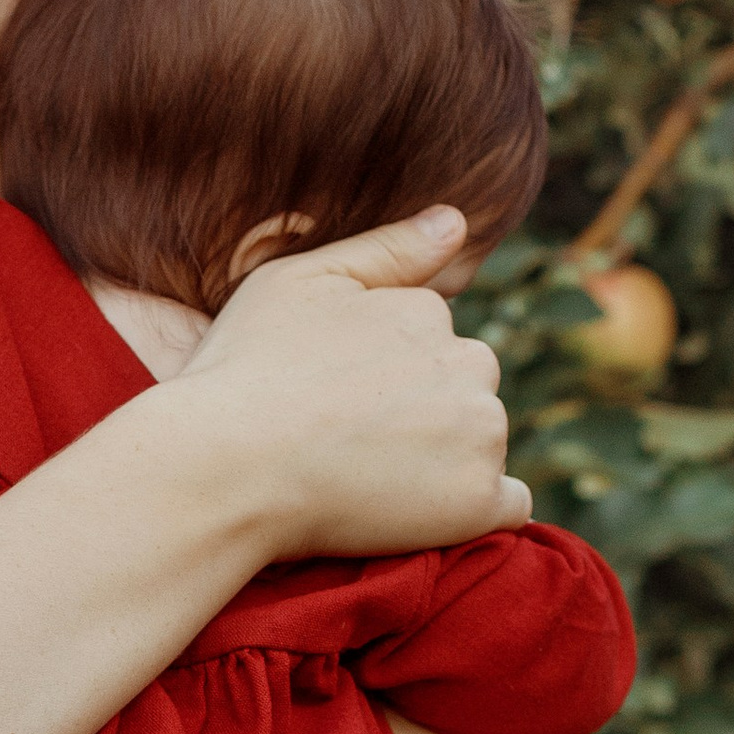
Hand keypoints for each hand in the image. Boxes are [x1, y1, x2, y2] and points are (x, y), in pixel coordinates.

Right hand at [177, 205, 529, 557]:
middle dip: (425, 412)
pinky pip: (507, 506)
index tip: (332, 402)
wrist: (225, 468)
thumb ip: (385, 249)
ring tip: (367, 480)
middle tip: (348, 444)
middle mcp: (468, 362)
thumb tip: (456, 221)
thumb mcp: (297, 282)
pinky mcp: (479, 500)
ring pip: (482, 443)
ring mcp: (480, 432)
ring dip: (445, 460)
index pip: (429, 343)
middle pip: (464, 389)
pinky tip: (417, 513)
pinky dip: (472, 509)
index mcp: (427, 311)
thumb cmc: (244, 371)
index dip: (380, 376)